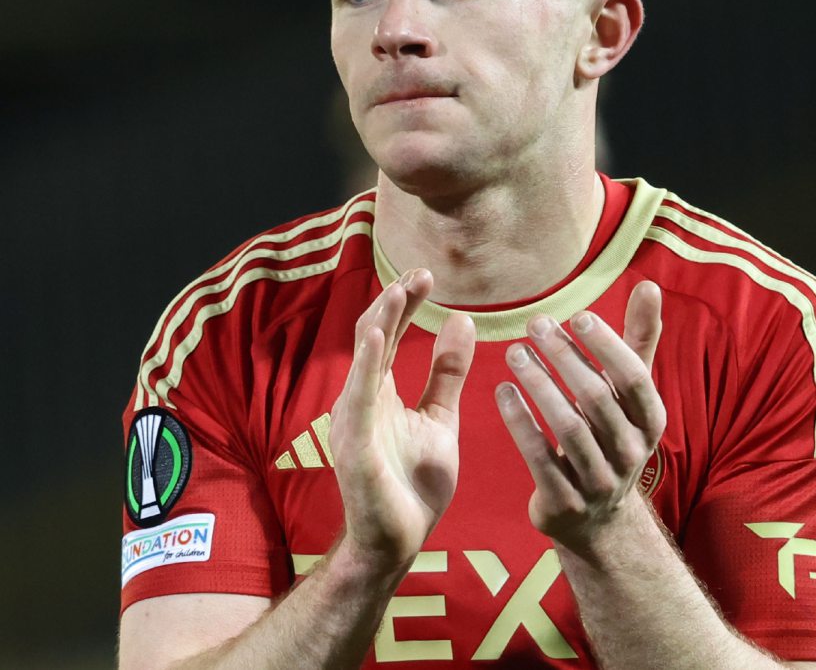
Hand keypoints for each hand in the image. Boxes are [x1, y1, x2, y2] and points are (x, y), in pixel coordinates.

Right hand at [329, 269, 475, 569]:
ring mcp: (355, 419)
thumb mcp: (440, 419)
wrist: (398, 542)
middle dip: (394, 303)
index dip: (405, 303)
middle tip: (420, 272)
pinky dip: (366, 364)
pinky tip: (377, 336)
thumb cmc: (413, 485)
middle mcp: (361, 399)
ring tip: (399, 290)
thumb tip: (460, 320)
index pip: (390, 335)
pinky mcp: (357, 443)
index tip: (427, 274)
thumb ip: (447, 373)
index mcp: (380, 392)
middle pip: (374, 337)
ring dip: (381, 322)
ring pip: (364, 360)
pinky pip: (360, 397)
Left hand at [495, 281, 665, 548]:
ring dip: (539, 384)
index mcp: (651, 422)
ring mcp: (599, 482)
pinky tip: (502, 391)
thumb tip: (650, 285)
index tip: (576, 316)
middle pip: (597, 399)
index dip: (607, 346)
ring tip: (514, 352)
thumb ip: (639, 340)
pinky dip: (519, 422)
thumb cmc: (612, 434)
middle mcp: (631, 453)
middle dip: (564, 357)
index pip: (634, 379)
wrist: (598, 519)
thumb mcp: (630, 394)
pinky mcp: (565, 502)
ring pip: (568, 427)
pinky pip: (539, 457)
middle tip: (534, 324)